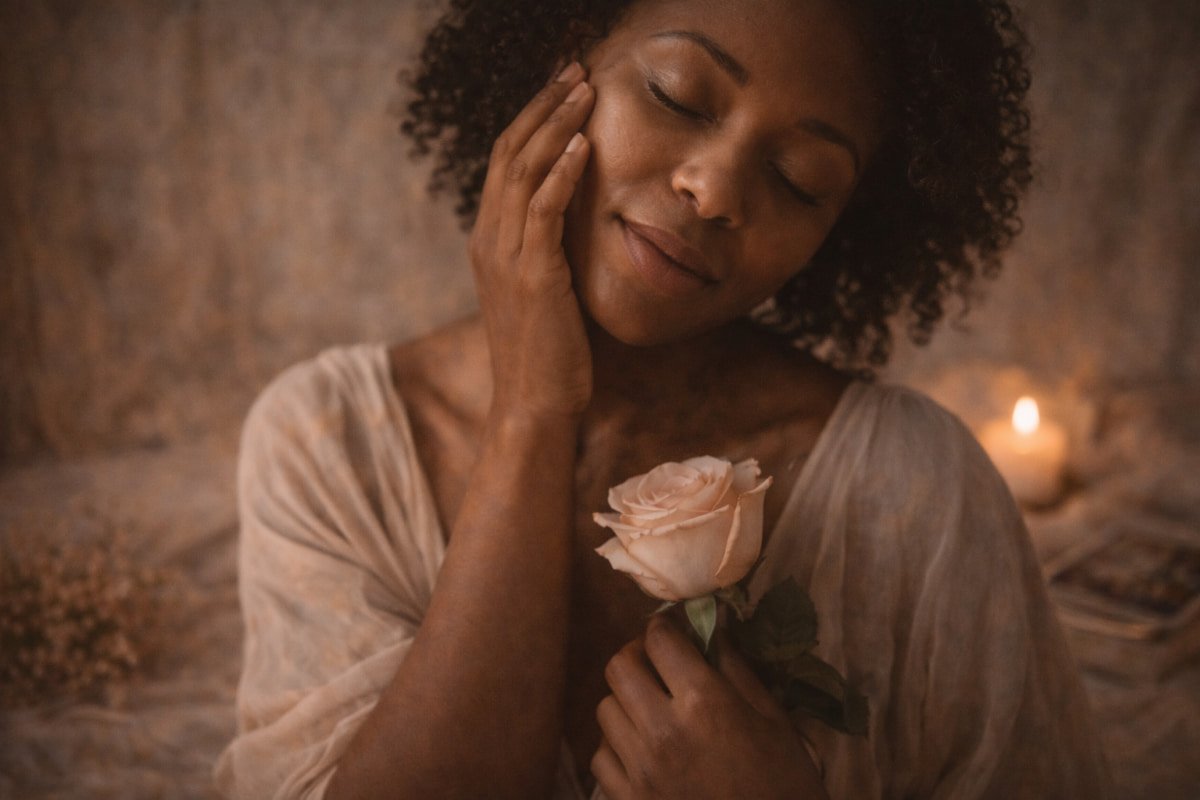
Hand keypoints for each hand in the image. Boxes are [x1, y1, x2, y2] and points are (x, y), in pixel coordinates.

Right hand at [469, 62, 595, 420]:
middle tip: (575, 69)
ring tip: (584, 90)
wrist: (534, 405)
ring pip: (523, 173)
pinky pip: (542, 212)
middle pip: (509, 154)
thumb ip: (548, 251)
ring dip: (555, 126)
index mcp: (489, 241)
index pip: (505, 163)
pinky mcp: (531, 276)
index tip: (562, 86)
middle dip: (543, 106)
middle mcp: (488, 241)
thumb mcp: (544, 291)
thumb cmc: (548, 354)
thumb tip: (577, 223)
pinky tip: (582, 145)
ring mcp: (505, 257)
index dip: (531, 119)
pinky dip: (560, 174)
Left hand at [592, 616, 827, 799]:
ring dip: (626, 701)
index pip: (658, 639)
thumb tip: (711, 628)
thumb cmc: (785, 782)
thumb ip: (736, 669)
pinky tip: (642, 749)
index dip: (663, 627)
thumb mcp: (773, 719)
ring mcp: (641, 769)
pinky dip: (616, 746)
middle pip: (618, 667)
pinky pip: (600, 756)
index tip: (672, 630)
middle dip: (636, 656)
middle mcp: (663, 730)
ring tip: (651, 708)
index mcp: (704, 703)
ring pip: (605, 708)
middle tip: (657, 663)